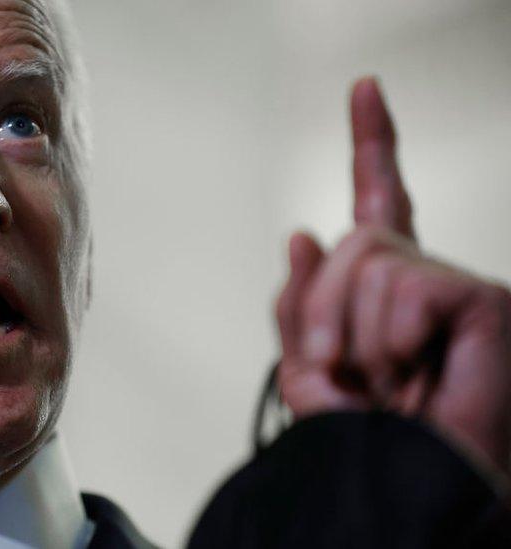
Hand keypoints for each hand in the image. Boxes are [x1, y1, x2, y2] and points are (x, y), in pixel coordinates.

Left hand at [275, 78, 510, 475]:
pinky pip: (403, 286)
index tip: (364, 91)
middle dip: (324, 310)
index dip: (372, 144)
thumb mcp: (311, 373)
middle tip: (347, 373)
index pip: (378, 202)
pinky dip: (389, 339)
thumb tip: (303, 234)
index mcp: (382, 293)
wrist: (408, 490)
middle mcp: (422, 280)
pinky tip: (414, 370)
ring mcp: (454, 287)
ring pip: (369, 259)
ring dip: (354, 334)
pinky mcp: (483, 300)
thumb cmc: (367, 446)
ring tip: (385, 383)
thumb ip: (303, 305)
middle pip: (350, 241)